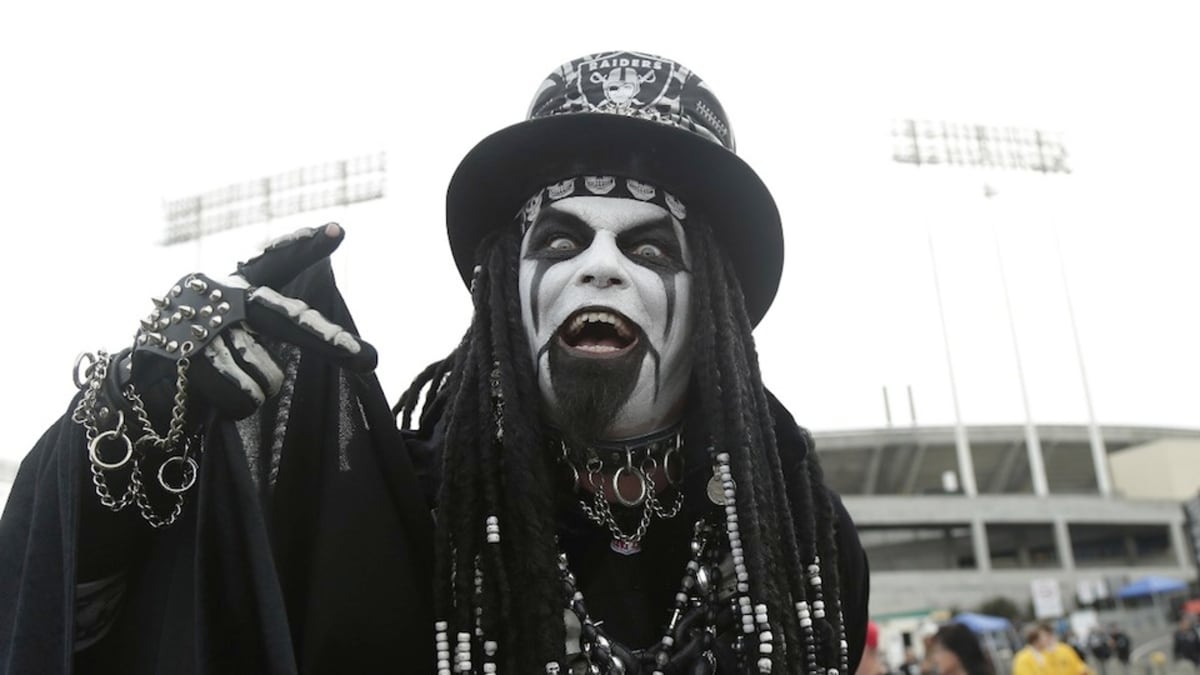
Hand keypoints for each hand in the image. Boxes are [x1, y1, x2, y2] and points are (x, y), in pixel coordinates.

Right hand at [124, 223, 375, 419]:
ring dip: (256, 390)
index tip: (338, 230)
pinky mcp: (186, 360)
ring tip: (229, 382)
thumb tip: (337, 345)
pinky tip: (213, 398)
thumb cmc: (203, 355)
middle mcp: (221, 299)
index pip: (276, 263)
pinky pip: (243, 398)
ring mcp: (203, 328)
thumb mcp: (237, 330)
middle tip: (369, 358)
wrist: (139, 383)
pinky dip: (236, 407)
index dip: (305, 248)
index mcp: (237, 287)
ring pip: (267, 376)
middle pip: (287, 321)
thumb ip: (272, 321)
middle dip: (330, 342)